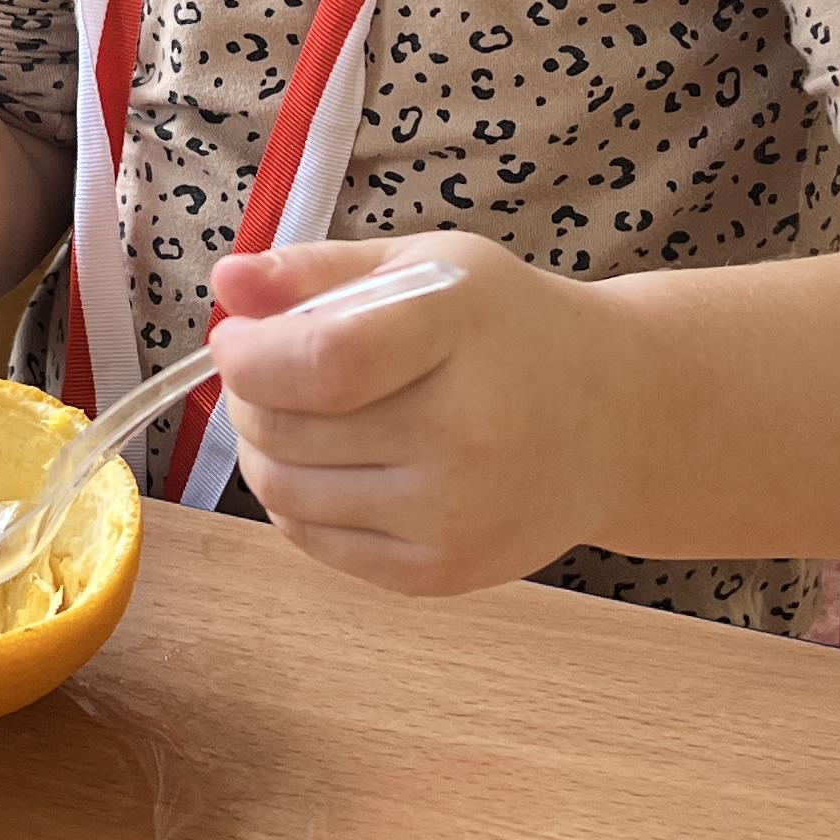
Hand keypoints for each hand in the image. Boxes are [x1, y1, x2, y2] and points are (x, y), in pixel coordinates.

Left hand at [205, 233, 614, 595]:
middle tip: (267, 369)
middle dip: (247, 396)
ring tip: (298, 414)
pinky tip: (331, 461)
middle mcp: (464, 433)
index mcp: (460, 332)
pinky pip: (312, 540)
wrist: (613, 419)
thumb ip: (319, 272)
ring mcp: (454, 514)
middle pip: (288, 428)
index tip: (237, 337)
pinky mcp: (440, 573)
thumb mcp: (426, 267)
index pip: (323, 361)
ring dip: (263, 447)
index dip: (251, 354)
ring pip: (285, 489)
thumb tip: (226, 283)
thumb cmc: (508, 329)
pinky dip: (294, 498)